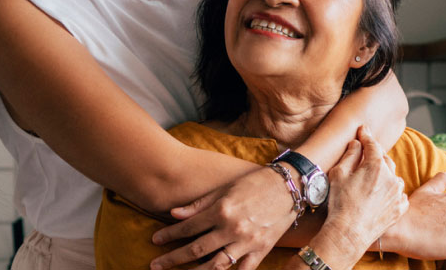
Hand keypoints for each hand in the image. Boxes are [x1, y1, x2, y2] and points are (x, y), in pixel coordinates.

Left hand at [149, 166, 298, 269]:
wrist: (290, 186)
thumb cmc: (255, 183)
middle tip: (155, 265)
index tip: (154, 241)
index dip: (168, 235)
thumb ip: (199, 204)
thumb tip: (173, 214)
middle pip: (196, 250)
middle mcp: (233, 228)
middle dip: (172, 258)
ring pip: (216, 265)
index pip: (188, 227)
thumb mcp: (225, 189)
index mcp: (222, 210)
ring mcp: (248, 242)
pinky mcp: (261, 250)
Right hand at [320, 127, 409, 251]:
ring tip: (372, 179)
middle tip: (365, 155)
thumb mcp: (338, 174)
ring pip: (393, 177)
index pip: (372, 144)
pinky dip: (392, 192)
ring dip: (384, 175)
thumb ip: (350, 155)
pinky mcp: (399, 209)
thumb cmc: (340, 204)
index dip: (366, 135)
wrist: (349, 234)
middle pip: (384, 159)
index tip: (363, 130)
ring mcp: (398, 194)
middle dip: (375, 155)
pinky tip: (383, 195)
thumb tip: (357, 144)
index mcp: (376, 165)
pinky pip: (399, 195)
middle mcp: (391, 177)